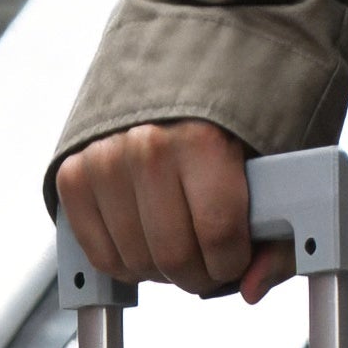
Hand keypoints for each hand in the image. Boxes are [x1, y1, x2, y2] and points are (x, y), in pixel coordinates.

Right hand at [55, 119, 284, 301]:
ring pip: (135, 262)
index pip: (218, 238)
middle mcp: (147, 148)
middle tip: (207, 258)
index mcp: (203, 140)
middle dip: (198, 273)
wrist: (173, 60)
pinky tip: (144, 239)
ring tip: (177, 241)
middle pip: (173, 257)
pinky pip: (99, 254)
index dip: (232, 262)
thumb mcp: (270, 166)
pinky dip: (125, 262)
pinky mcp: (73, 174)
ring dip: (161, 270)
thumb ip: (274, 235)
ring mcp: (103, 161)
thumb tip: (251, 287)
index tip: (235, 254)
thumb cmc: (227, 121)